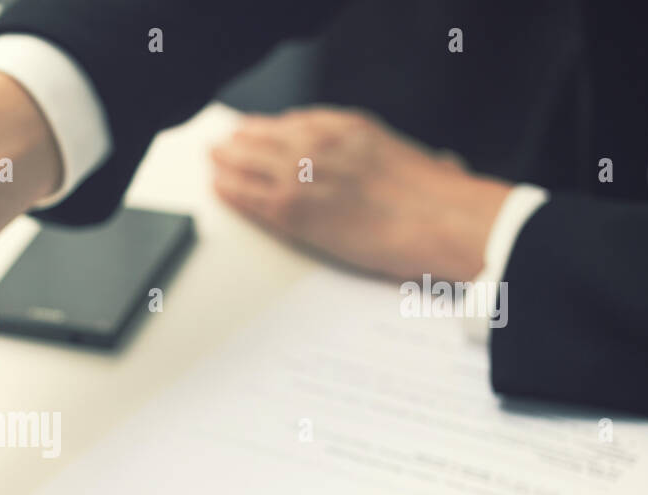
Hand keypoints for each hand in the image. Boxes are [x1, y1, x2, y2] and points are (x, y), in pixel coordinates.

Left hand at [210, 107, 511, 281]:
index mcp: (349, 126)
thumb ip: (394, 160)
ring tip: (213, 162)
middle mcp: (318, 143)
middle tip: (225, 144)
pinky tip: (217, 189)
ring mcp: (301, 174)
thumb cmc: (434, 199)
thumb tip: (430, 165)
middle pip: (265, 136)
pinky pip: (247, 196)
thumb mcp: (414, 157)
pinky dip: (228, 191)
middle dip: (242, 140)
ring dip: (226, 161)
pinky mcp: (290, 209)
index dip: (272, 127)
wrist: (434, 221)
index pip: (296, 120)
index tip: (260, 130)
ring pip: (248, 162)